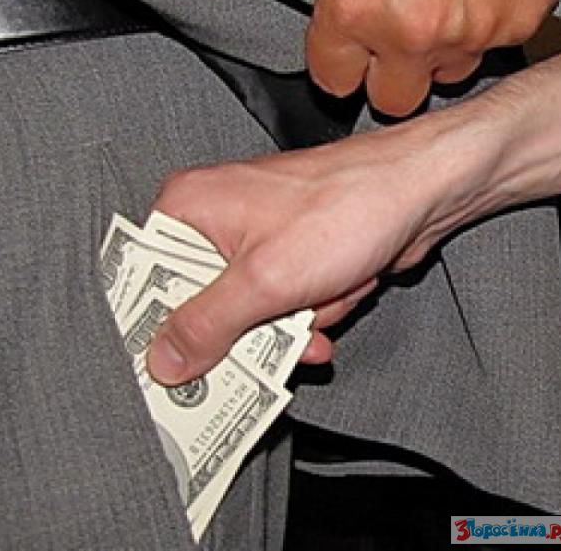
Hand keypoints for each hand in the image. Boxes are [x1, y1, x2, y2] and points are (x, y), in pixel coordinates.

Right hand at [145, 103, 508, 385]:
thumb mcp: (265, 278)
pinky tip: (336, 294)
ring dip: (291, 320)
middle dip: (248, 328)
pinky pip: (279, 308)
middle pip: (197, 306)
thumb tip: (164, 359)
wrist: (417, 193)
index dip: (158, 328)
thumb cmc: (346, 206)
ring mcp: (252, 240)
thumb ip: (207, 324)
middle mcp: (214, 221)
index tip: (174, 367)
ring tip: (322, 293)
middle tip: (272, 332)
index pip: (143, 280)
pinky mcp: (285, 257)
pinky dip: (310, 313)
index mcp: (189, 208)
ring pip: (245, 316)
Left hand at [294, 0, 558, 115]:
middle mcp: (409, 31)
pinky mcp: (516, 19)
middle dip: (390, 74)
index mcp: (352, 6)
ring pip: (447, 73)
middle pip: (392, 100)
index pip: (334, 82)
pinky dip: (484, 21)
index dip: (341, 65)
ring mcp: (468, 30)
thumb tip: (310, 1)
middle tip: (395, 34)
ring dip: (439, 47)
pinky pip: (492, 43)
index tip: (349, 53)